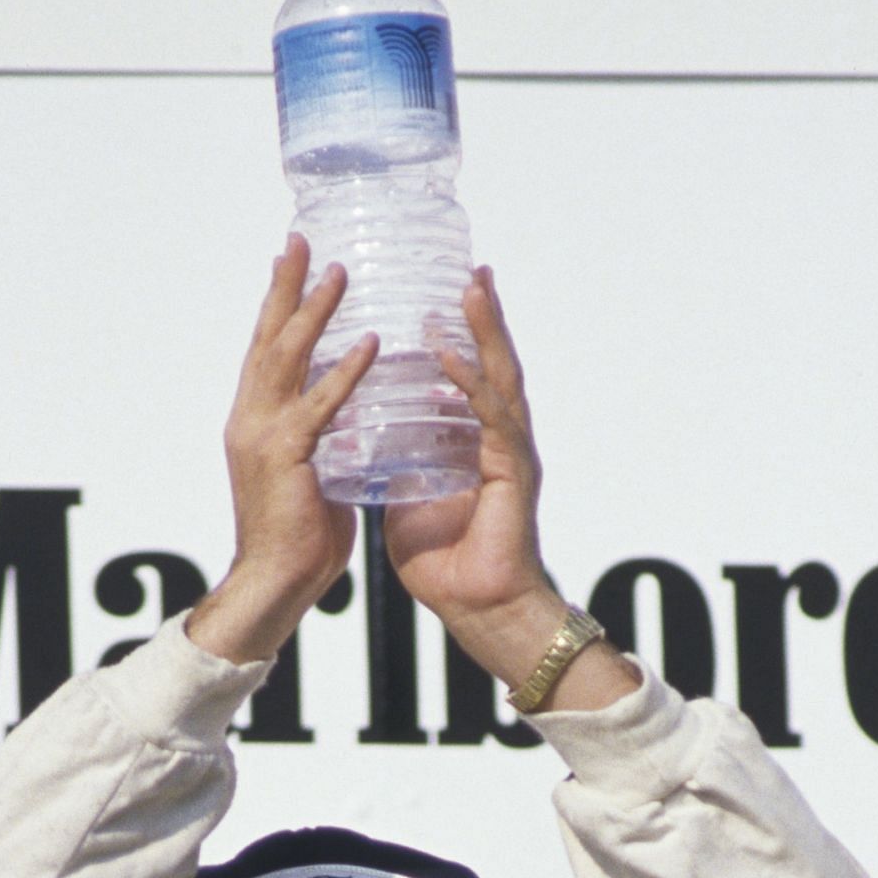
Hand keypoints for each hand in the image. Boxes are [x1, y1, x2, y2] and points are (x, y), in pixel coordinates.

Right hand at [190, 239, 377, 667]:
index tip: (290, 261)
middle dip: (285, 287)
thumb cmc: (297, 539)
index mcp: (255, 422)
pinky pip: (321, 404)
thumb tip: (350, 422)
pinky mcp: (285, 456)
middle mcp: (250, 418)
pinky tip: (369, 343)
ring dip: (314, 312)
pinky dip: (345, 372)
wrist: (273, 582)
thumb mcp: (312, 474)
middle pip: (268, 339)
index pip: (266, 351)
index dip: (278, 305)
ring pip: (288, 359)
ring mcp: (263, 434)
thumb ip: (324, 441)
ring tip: (338, 273)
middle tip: (302, 242)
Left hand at [382, 268, 548, 653]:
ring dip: (485, 332)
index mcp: (474, 442)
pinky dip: (471, 385)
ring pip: (500, 378)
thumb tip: (365, 445)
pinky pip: (491, 418)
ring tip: (471, 289)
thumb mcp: (407, 501)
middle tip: (471, 270)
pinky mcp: (512, 472)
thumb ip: (395, 467)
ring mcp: (510, 452)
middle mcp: (497, 439)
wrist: (476, 607)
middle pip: (491, 364)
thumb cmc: (445, 564)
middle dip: (482, 317)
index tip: (445, 293)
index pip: (467, 377)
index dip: (459, 336)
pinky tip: (452, 357)